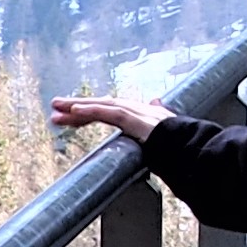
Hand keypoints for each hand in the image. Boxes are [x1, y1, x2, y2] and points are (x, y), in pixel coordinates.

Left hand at [46, 95, 174, 143]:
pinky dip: (92, 111)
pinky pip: (109, 113)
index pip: (108, 110)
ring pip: (101, 106)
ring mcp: (135, 113)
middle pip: (100, 105)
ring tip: (56, 107)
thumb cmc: (181, 140)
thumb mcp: (165, 126)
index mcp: (139, 113)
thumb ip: (158, 114)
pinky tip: (75, 111)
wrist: (193, 146)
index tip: (69, 115)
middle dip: (76, 106)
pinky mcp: (135, 119)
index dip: (88, 111)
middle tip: (54, 106)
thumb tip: (156, 99)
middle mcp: (135, 109)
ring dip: (77, 106)